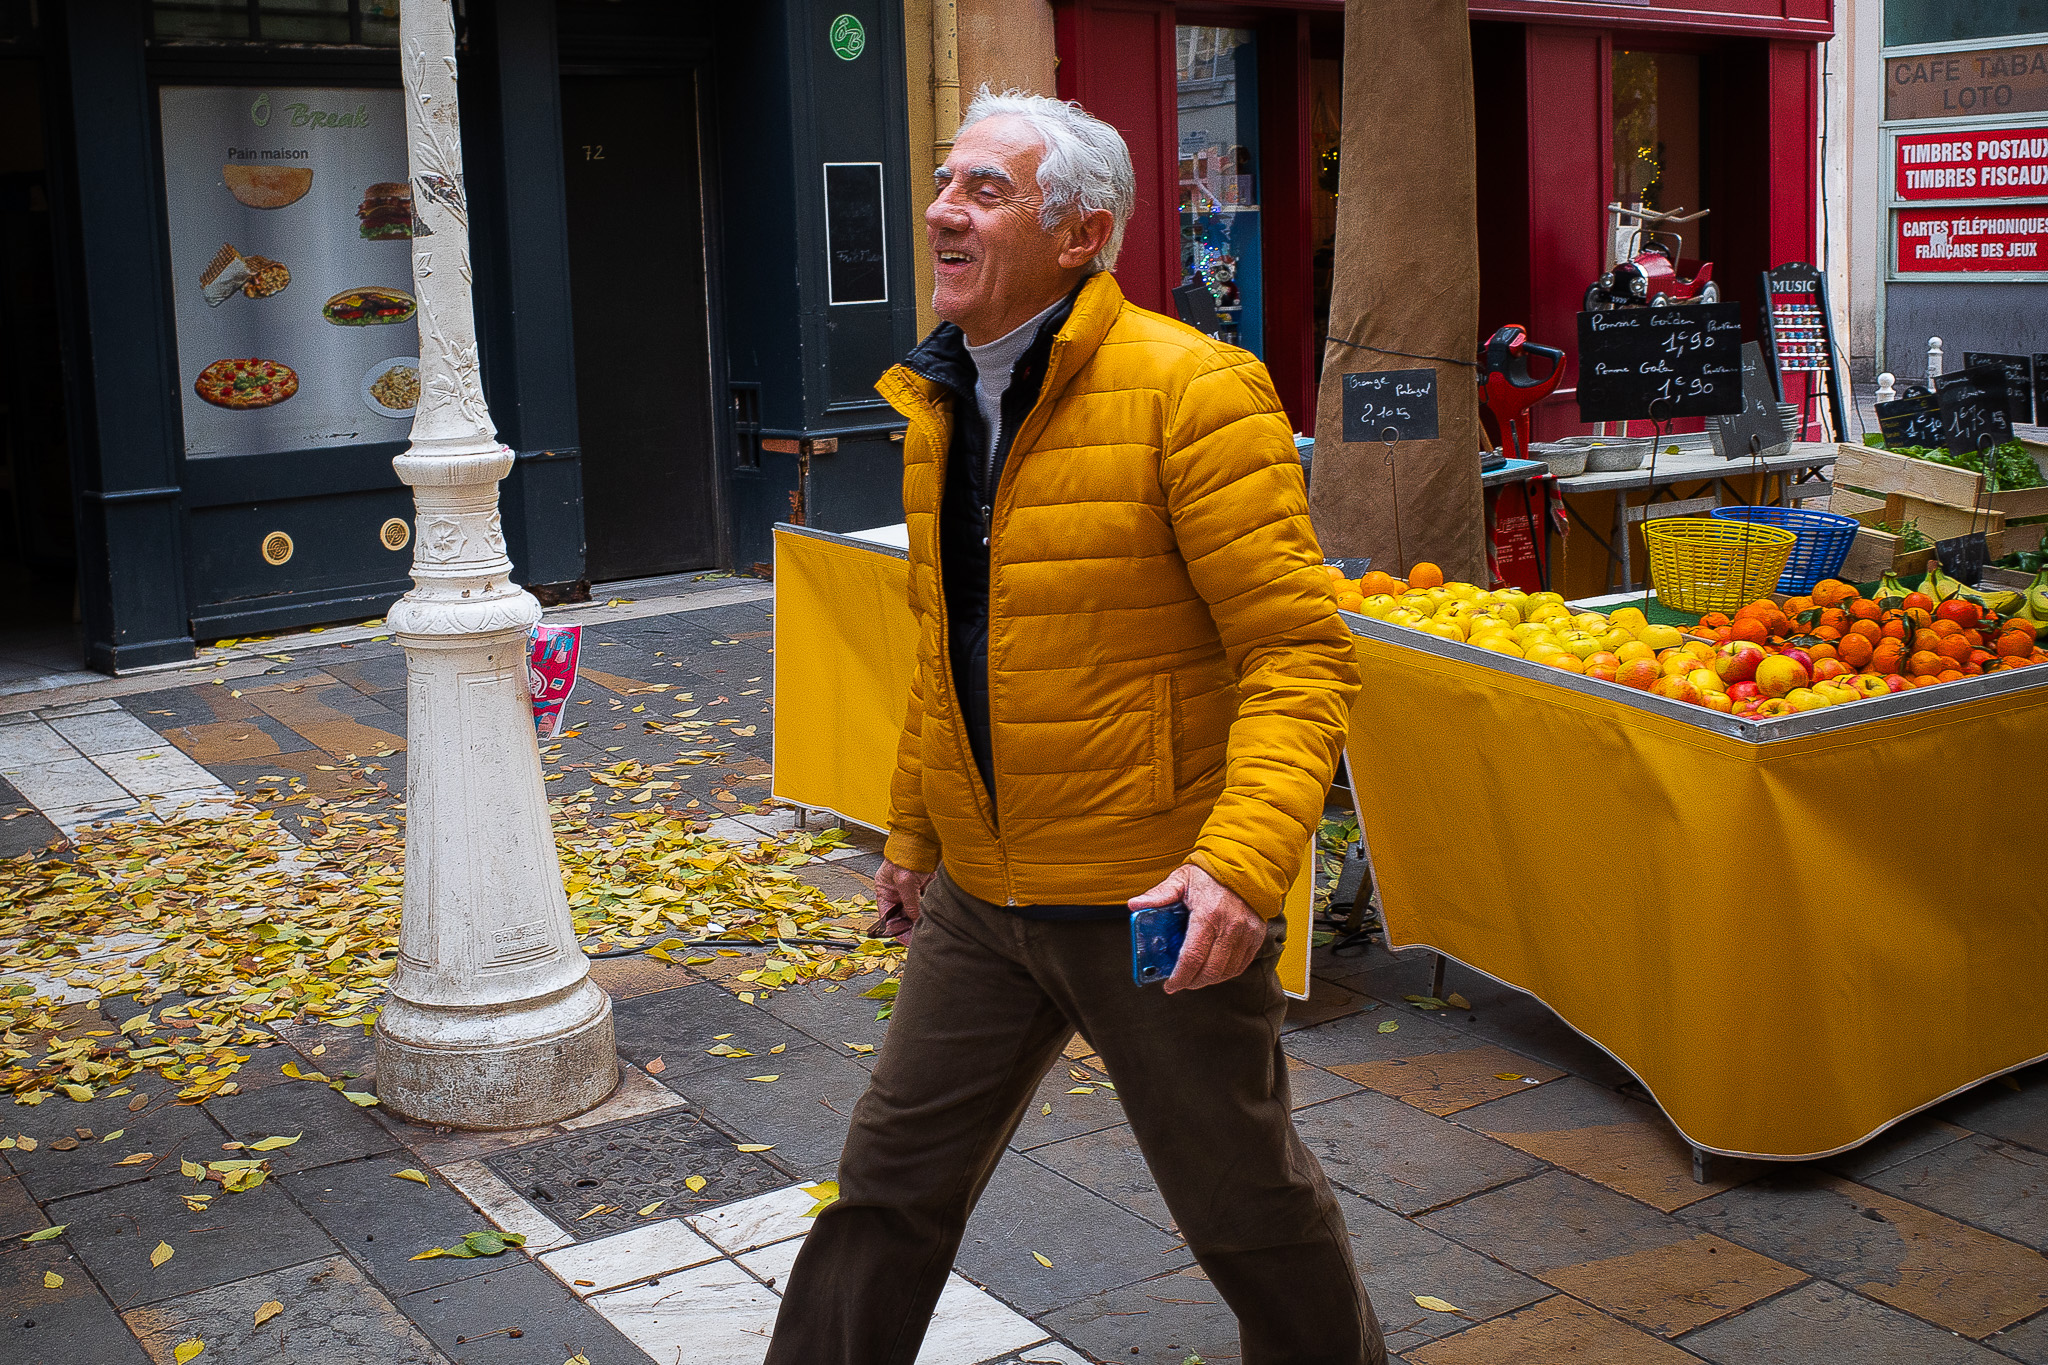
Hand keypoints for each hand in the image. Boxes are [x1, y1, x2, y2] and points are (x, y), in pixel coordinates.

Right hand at [867, 860, 935, 943]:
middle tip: (919, 938)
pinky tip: (935, 917)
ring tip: (928, 929)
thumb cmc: (909, 852)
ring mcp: (912, 890)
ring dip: (921, 920)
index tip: (906, 941)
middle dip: (911, 928)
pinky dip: (930, 911)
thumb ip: (910, 902)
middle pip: (902, 917)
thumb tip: (915, 920)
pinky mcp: (925, 887)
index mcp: (885, 890)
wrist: (927, 838)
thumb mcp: (905, 880)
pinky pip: (927, 905)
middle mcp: (898, 892)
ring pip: (916, 912)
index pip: (887, 917)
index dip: (896, 930)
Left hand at [1129, 864, 1266, 993]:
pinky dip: (1225, 973)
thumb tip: (1134, 904)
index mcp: (1208, 914)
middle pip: (1210, 971)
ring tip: (1195, 977)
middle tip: (1180, 983)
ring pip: (1226, 972)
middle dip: (1192, 983)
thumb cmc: (1210, 873)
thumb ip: (1158, 895)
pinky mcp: (1256, 937)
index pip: (1192, 957)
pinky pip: (1241, 965)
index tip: (1170, 986)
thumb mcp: (1181, 879)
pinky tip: (1213, 969)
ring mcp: (1246, 934)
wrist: (1245, 864)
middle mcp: (1230, 927)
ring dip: (1209, 980)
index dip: (1179, 977)